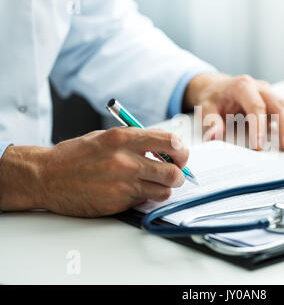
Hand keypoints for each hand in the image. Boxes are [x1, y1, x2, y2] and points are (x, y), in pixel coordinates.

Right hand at [0, 128, 187, 216]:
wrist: (46, 176)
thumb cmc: (76, 155)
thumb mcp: (107, 136)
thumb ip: (137, 140)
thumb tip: (166, 147)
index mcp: (125, 138)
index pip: (171, 142)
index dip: (182, 151)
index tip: (180, 156)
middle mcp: (126, 161)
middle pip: (174, 173)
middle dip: (178, 175)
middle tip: (173, 174)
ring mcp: (122, 184)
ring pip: (164, 191)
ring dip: (163, 189)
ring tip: (152, 183)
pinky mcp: (117, 202)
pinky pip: (144, 201)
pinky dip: (144, 197)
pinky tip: (131, 190)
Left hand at [184, 73, 283, 150]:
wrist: (216, 86)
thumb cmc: (213, 99)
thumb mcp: (205, 108)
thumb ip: (211, 122)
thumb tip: (214, 136)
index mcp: (243, 86)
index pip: (256, 106)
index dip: (259, 126)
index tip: (259, 146)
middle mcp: (260, 87)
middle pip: (279, 104)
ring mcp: (270, 93)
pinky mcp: (275, 101)